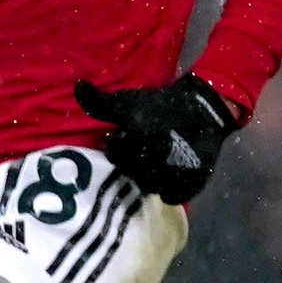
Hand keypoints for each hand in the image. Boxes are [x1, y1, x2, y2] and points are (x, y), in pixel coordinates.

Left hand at [73, 74, 239, 204]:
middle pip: (131, 174)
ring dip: (149, 179)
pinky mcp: (194, 179)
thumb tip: (78, 86)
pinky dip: (170, 192)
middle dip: (132, 165)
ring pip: (151, 187)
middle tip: (140, 154)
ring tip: (154, 165)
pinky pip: (174, 196)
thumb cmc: (159, 104)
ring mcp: (175, 170)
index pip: (114, 156)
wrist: (203, 108)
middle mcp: (155, 156)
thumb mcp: (127, 101)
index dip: (118, 149)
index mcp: (137, 137)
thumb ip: (98, 102)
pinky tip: (168, 179)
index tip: (125, 141)